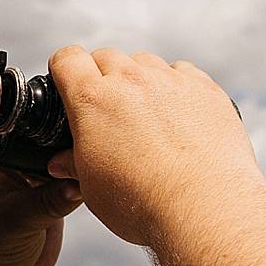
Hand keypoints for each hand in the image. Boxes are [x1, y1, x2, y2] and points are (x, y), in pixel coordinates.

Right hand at [48, 46, 265, 252]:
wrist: (204, 208)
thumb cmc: (145, 203)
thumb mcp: (93, 189)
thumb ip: (74, 165)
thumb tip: (62, 162)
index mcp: (94, 100)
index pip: (68, 59)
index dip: (65, 70)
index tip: (69, 83)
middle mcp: (132, 80)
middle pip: (107, 57)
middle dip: (103, 77)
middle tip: (109, 112)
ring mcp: (171, 80)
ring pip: (146, 63)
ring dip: (141, 81)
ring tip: (147, 119)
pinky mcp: (204, 88)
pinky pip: (183, 74)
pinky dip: (175, 88)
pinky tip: (178, 119)